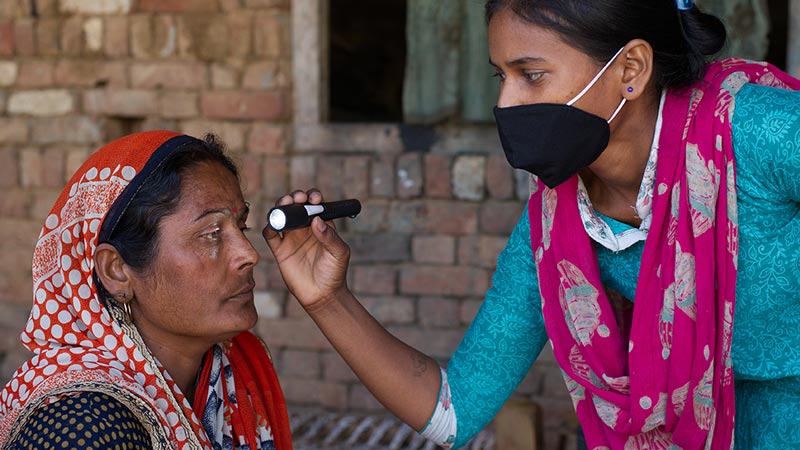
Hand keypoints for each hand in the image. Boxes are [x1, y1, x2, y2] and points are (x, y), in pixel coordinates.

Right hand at [262, 189, 350, 308]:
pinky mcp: (280, 250)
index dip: (313, 197)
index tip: (314, 197)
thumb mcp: (339, 253)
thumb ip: (330, 236)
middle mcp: (304, 228)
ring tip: (285, 204)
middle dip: (295, 197)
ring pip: (281, 216)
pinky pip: (270, 234)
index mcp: (321, 225)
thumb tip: (317, 220)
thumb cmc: (335, 273)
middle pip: (295, 206)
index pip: (315, 205)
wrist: (322, 295)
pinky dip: (269, 226)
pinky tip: (274, 224)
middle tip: (297, 198)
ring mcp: (291, 238)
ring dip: (281, 207)